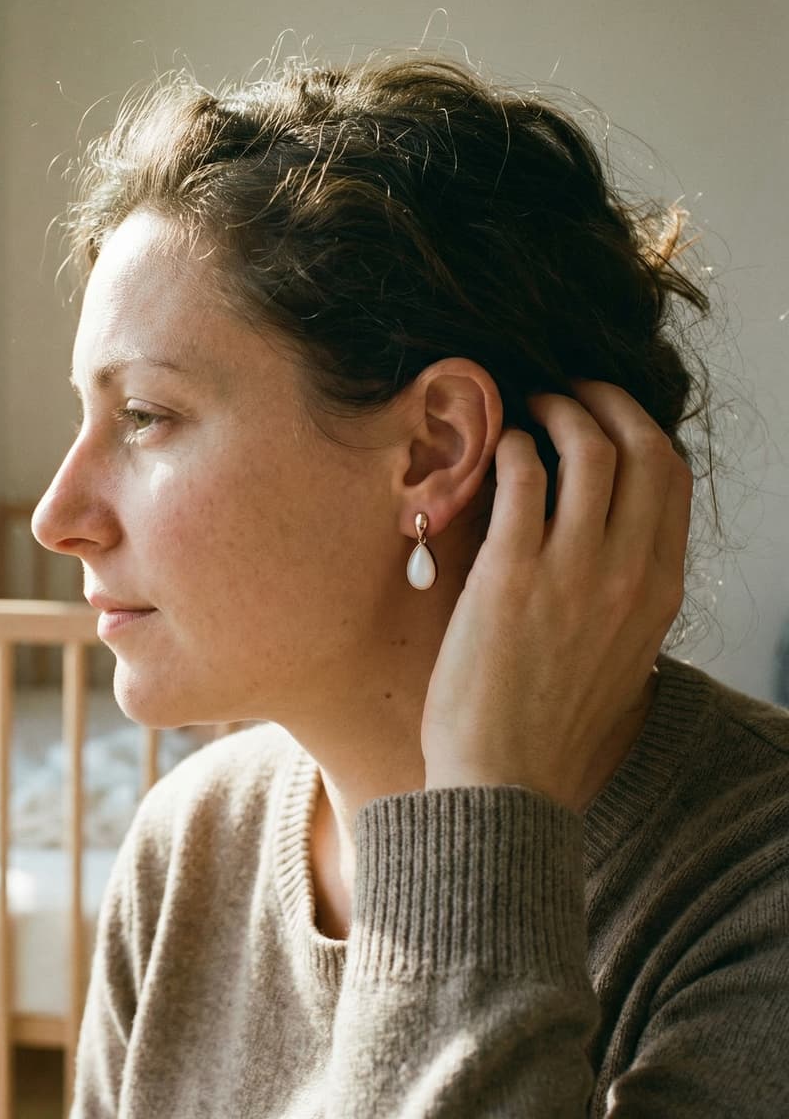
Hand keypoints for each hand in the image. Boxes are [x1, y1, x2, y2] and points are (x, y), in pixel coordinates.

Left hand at [420, 380, 692, 811]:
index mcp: (660, 592)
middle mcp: (629, 574)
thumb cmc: (549, 725)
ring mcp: (573, 572)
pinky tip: (499, 451)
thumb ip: (621, 596)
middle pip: (643, 450)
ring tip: (529, 407)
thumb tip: (604, 543)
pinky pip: (523, 481)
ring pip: (589, 451)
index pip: (673, 480)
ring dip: (559, 412)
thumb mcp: (617, 656)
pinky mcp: (511, 575)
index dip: (642, 430)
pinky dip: (514, 449)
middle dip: (607, 403)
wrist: (505, 782)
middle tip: (568, 391)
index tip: (609, 414)